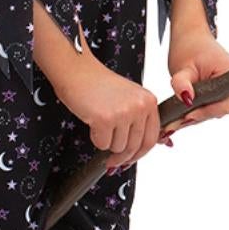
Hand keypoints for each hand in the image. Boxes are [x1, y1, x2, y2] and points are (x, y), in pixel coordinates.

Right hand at [51, 37, 165, 172]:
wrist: (76, 69)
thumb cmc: (98, 83)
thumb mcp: (128, 97)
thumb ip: (140, 119)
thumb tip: (150, 145)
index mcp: (148, 101)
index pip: (152, 138)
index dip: (140, 153)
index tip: (130, 158)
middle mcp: (139, 106)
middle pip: (135, 146)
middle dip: (122, 156)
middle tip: (112, 160)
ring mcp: (123, 113)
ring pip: (118, 147)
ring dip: (107, 142)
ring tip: (99, 125)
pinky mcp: (105, 119)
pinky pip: (102, 144)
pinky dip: (95, 138)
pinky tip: (92, 123)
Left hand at [166, 33, 228, 129]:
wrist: (191, 38)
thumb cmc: (189, 47)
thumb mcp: (182, 66)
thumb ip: (182, 83)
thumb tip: (186, 99)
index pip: (223, 104)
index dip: (205, 112)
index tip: (187, 115)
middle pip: (218, 110)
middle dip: (197, 116)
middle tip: (174, 123)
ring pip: (214, 111)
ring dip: (195, 116)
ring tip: (175, 119)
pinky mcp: (223, 94)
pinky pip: (211, 107)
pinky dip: (197, 111)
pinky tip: (182, 114)